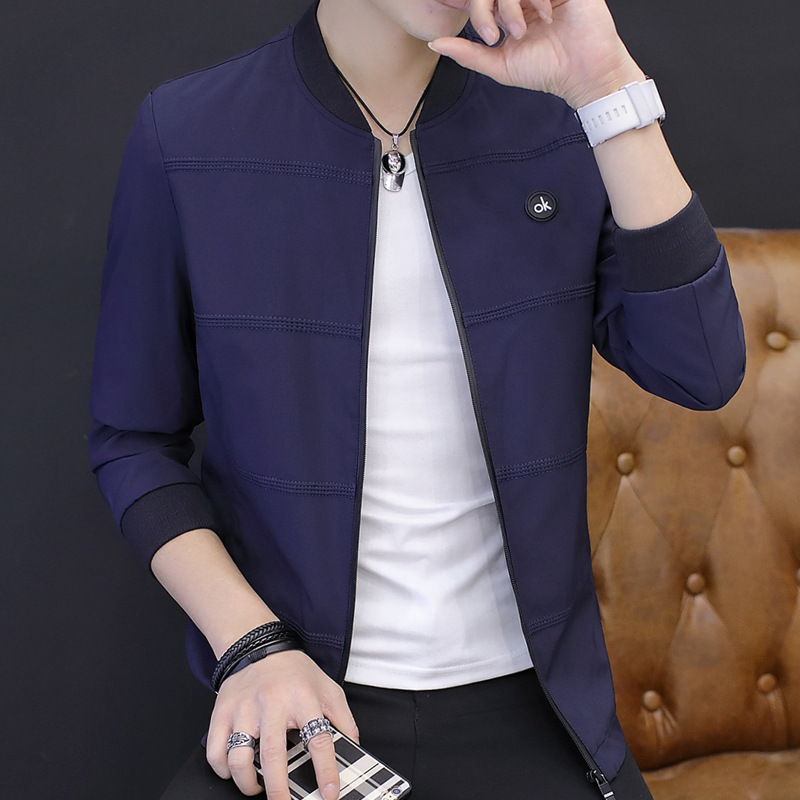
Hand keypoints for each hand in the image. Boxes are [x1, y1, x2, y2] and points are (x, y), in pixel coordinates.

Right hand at [206, 650, 358, 797]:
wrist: (259, 646)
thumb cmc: (294, 672)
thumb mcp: (327, 687)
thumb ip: (343, 719)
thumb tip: (354, 749)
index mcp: (302, 698)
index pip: (318, 740)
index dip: (325, 771)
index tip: (329, 793)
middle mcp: (272, 703)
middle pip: (272, 754)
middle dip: (279, 789)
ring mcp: (244, 709)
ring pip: (238, 757)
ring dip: (247, 783)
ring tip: (258, 788)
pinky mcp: (222, 713)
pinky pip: (216, 751)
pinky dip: (222, 770)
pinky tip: (235, 771)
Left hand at [430, 0, 644, 108]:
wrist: (583, 73)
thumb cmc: (546, 71)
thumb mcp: (500, 65)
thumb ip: (468, 53)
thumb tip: (436, 43)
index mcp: (511, 11)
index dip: (478, 10)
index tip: (488, 35)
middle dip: (489, 8)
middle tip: (497, 33)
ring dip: (511, 6)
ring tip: (523, 31)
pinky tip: (545, 17)